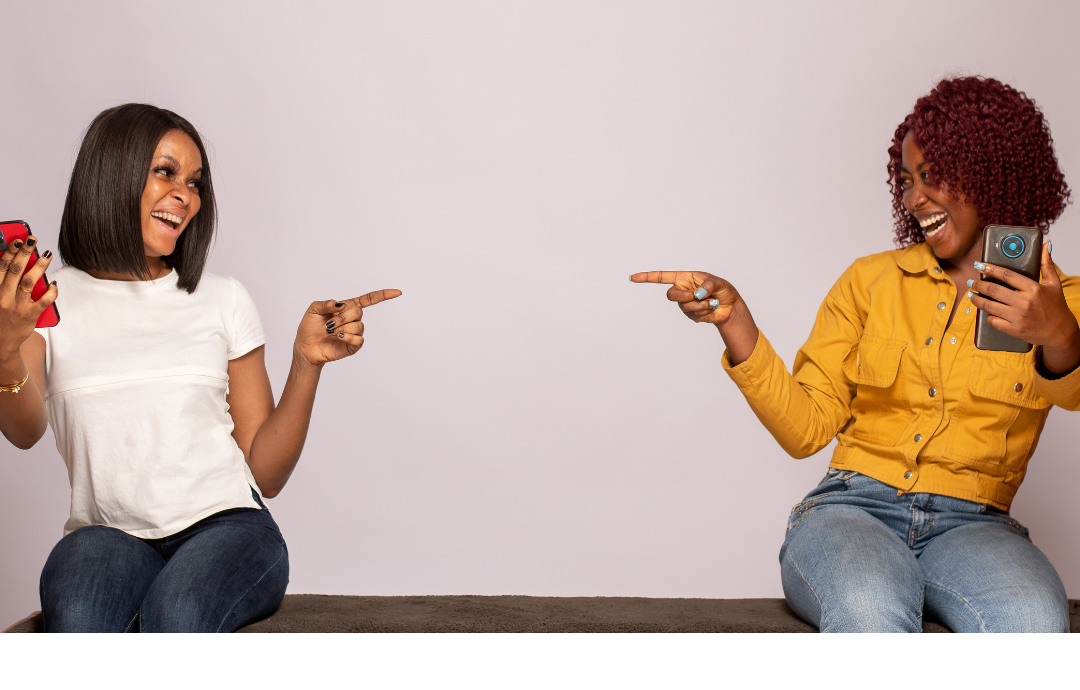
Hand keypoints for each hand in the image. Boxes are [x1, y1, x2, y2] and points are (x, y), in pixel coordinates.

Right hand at [0, 236, 57, 358]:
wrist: (0, 343)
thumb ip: (1, 282)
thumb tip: (12, 261)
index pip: (1, 267)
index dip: (9, 251)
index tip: (17, 239)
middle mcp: (4, 297)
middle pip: (16, 270)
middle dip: (25, 252)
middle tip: (32, 239)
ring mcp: (18, 306)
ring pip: (31, 281)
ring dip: (40, 266)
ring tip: (46, 254)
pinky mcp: (31, 315)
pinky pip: (45, 300)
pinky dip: (51, 290)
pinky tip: (53, 282)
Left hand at [293, 289, 401, 366]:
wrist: (305, 347)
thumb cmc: (309, 328)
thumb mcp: (313, 309)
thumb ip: (326, 303)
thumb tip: (339, 304)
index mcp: (346, 308)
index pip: (369, 300)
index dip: (383, 295)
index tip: (397, 292)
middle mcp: (353, 319)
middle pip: (359, 312)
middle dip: (342, 317)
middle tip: (329, 323)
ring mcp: (355, 333)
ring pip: (358, 325)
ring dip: (341, 328)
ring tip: (330, 332)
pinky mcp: (354, 345)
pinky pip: (358, 339)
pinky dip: (347, 337)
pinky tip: (338, 337)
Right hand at [629, 271, 742, 324]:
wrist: (730, 306)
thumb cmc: (723, 289)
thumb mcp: (719, 282)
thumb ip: (708, 285)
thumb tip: (698, 293)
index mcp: (685, 278)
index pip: (662, 277)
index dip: (647, 277)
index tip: (633, 278)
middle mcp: (682, 290)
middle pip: (671, 295)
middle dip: (683, 296)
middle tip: (696, 296)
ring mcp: (685, 304)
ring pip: (684, 307)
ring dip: (700, 305)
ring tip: (712, 302)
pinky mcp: (691, 315)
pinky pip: (693, 315)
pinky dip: (705, 312)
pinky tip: (712, 308)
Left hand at [969, 244, 1079, 351]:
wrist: (1060, 332)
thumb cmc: (1056, 306)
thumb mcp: (1053, 284)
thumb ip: (1046, 264)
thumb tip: (1046, 245)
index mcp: (1033, 289)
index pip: (1007, 275)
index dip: (990, 269)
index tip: (979, 265)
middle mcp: (1024, 302)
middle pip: (993, 290)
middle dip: (978, 284)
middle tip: (972, 281)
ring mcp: (1018, 317)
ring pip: (989, 306)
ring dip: (976, 299)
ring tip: (971, 294)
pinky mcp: (1014, 330)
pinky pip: (993, 321)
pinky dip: (987, 316)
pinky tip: (985, 311)